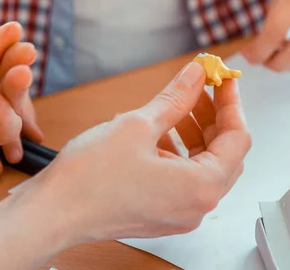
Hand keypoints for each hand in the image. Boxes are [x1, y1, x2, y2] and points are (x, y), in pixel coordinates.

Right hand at [17, 61, 250, 242]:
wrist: (52, 214)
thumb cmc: (89, 179)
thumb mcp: (139, 125)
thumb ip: (177, 98)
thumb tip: (196, 76)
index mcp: (201, 187)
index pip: (238, 138)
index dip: (231, 103)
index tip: (223, 80)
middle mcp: (197, 206)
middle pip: (224, 153)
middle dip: (214, 116)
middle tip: (201, 87)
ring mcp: (180, 213)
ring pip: (204, 164)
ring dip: (195, 131)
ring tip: (178, 104)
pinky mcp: (162, 213)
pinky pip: (184, 177)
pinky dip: (179, 151)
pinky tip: (160, 130)